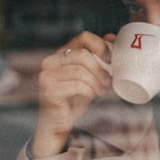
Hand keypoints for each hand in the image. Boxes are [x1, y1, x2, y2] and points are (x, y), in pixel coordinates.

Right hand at [31, 31, 114, 157]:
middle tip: (107, 81)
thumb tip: (112, 37)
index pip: (83, 37)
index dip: (100, 45)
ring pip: (79, 69)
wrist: (59, 122)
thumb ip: (98, 58)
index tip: (110, 60)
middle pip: (82, 54)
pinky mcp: (48, 89)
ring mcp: (47, 74)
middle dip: (99, 68)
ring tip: (101, 91)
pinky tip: (92, 95)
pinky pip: (75, 84)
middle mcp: (51, 60)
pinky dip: (88, 90)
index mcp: (62, 53)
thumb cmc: (75, 98)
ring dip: (95, 81)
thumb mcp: (90, 76)